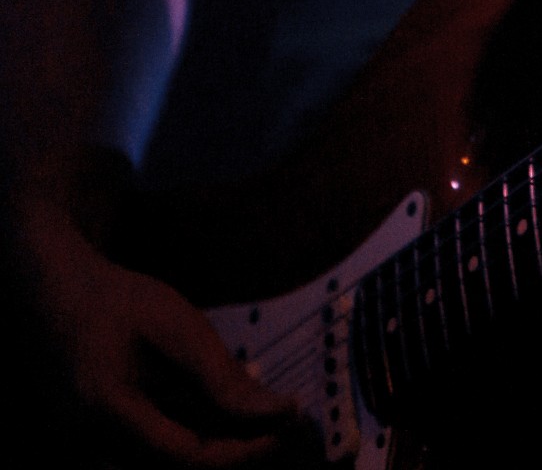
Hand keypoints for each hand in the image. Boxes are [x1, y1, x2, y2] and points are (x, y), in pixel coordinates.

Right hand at [12, 203, 299, 466]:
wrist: (53, 292)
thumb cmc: (116, 301)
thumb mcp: (177, 327)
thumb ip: (222, 378)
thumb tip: (279, 413)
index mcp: (105, 409)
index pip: (187, 456)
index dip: (242, 452)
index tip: (285, 430)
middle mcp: (83, 440)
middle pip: (174, 467)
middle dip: (232, 451)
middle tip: (277, 426)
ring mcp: (78, 445)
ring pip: (160, 463)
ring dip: (211, 445)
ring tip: (253, 418)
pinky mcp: (83, 443)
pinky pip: (144, 452)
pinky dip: (185, 437)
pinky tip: (215, 414)